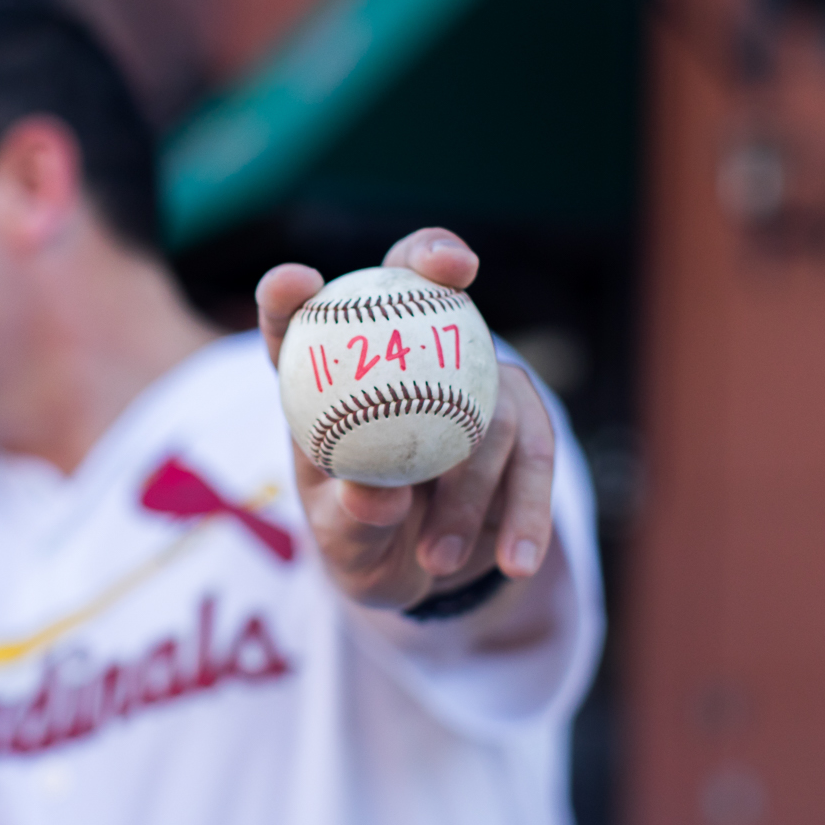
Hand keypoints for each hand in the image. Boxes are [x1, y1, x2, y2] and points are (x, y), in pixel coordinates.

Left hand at [256, 228, 556, 609]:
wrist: (425, 571)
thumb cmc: (362, 541)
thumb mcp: (346, 545)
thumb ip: (353, 517)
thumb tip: (374, 494)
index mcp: (324, 380)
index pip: (296, 322)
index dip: (289, 292)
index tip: (297, 282)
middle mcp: (395, 357)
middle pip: (408, 280)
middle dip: (432, 253)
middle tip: (455, 268)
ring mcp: (463, 376)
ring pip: (483, 397)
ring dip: (468, 488)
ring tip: (435, 559)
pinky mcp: (517, 411)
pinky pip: (535, 451)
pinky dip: (527, 509)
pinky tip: (517, 559)